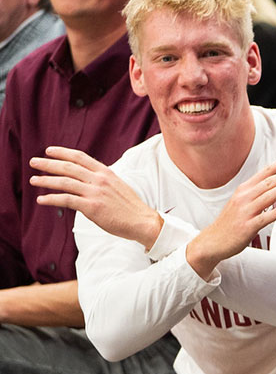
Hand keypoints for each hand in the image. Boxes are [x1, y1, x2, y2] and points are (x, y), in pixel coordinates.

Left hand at [31, 146, 162, 248]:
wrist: (143, 221)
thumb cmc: (131, 207)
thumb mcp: (119, 186)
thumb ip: (103, 180)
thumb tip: (88, 180)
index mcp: (106, 172)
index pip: (80, 157)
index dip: (62, 152)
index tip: (49, 151)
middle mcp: (99, 180)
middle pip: (68, 167)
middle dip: (48, 164)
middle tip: (34, 162)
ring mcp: (95, 193)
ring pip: (64, 182)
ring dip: (46, 180)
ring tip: (34, 180)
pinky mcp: (92, 207)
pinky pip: (66, 200)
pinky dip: (51, 199)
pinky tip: (41, 200)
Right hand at [186, 151, 275, 278]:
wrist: (213, 241)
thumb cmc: (231, 221)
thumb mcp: (241, 201)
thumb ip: (257, 191)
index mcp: (244, 189)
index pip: (266, 172)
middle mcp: (244, 197)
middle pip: (269, 182)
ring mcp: (246, 211)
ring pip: (267, 196)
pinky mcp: (247, 227)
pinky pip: (264, 218)